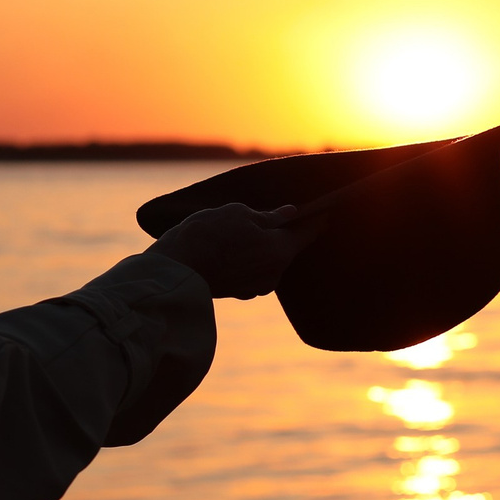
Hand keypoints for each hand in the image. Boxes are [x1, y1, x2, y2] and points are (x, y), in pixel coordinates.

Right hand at [149, 203, 307, 299]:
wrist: (175, 269)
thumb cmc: (208, 235)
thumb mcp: (239, 213)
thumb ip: (269, 216)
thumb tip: (289, 214)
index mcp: (281, 251)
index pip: (309, 232)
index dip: (316, 217)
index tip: (324, 208)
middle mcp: (274, 274)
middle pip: (287, 248)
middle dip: (284, 233)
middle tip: (277, 213)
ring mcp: (256, 287)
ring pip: (268, 260)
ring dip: (263, 246)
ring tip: (246, 227)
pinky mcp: (238, 292)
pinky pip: (252, 270)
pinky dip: (248, 258)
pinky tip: (233, 246)